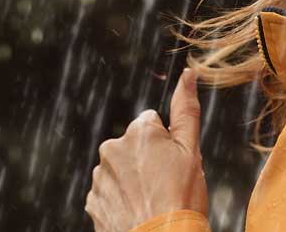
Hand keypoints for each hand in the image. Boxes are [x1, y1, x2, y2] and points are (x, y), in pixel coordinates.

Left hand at [85, 67, 209, 231]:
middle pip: (133, 147)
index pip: (152, 125)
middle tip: (164, 185)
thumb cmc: (181, 198)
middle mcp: (112, 148)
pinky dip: (120, 201)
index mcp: (138, 131)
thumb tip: (188, 73)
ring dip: (132, 181)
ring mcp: (99, 176)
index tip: (173, 165)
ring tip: (150, 201)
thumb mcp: (192, 151)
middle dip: (146, 161)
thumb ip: (186, 109)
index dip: (167, 145)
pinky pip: (109, 193)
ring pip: (120, 170)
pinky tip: (136, 212)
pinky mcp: (93, 201)